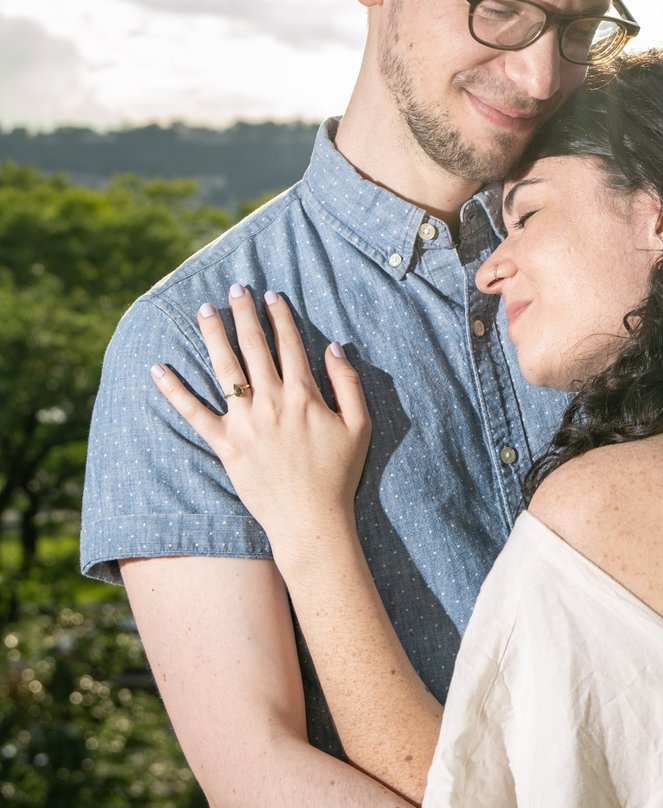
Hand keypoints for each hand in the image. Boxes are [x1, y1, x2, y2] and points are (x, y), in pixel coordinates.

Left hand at [152, 286, 371, 569]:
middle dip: (244, 314)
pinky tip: (157, 369)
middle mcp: (271, 402)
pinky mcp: (225, 445)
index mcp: (305, 395)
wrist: (310, 518)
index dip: (280, 316)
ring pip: (224, 369)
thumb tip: (333, 346)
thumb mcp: (360, 425)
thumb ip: (348, 383)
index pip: (289, 344)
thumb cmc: (339, 473)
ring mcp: (245, 423)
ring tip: (203, 311)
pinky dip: (173, 390)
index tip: (272, 295)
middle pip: (254, 348)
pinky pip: (193, 413)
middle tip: (234, 289)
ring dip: (212, 336)